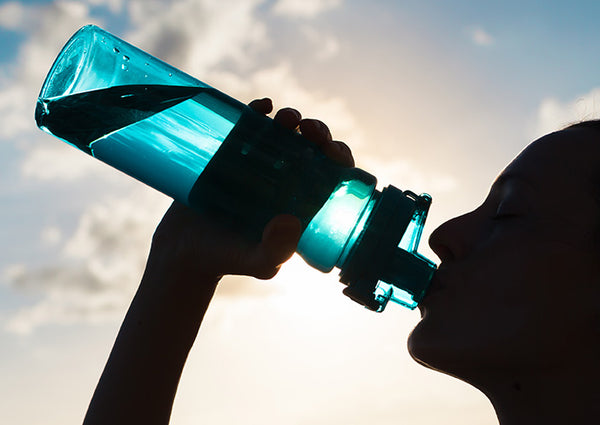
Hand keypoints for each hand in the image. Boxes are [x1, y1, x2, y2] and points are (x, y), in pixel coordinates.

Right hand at [147, 98, 354, 285]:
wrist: (185, 251)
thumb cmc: (229, 260)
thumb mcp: (259, 263)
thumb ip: (276, 250)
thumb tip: (291, 221)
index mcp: (303, 202)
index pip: (333, 174)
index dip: (339, 157)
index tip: (332, 152)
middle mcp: (285, 180)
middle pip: (312, 148)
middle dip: (319, 133)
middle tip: (309, 131)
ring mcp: (259, 163)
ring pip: (285, 132)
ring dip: (292, 118)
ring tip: (286, 119)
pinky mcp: (232, 152)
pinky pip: (250, 125)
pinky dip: (259, 110)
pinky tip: (264, 105)